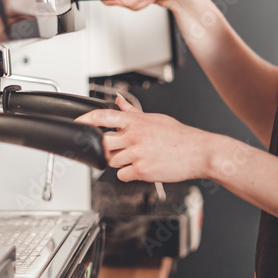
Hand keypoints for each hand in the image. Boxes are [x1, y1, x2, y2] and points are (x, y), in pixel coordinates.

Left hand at [76, 94, 209, 181]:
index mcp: (136, 121)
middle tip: (117, 149)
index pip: (103, 117)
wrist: (199, 152)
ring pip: (112, 161)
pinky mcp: (142, 170)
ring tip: (136, 158)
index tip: (77, 123)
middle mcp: (134, 136)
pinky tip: (140, 168)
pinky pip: (122, 175)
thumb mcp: (155, 119)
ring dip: (120, 162)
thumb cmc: (179, 136)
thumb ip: (132, 112)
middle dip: (106, 148)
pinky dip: (128, 174)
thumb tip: (119, 102)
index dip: (86, 119)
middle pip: (103, 143)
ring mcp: (137, 154)